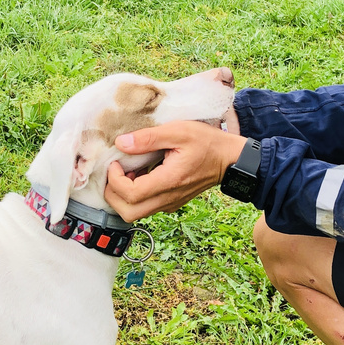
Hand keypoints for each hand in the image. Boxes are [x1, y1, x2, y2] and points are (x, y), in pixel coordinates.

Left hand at [104, 121, 246, 220]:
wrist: (230, 160)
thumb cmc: (207, 143)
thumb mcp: (178, 131)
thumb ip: (148, 137)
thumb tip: (121, 143)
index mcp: (169, 181)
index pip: (130, 195)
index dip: (115, 180)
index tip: (116, 162)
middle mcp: (168, 199)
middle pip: (128, 212)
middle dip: (113, 195)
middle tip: (115, 172)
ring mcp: (170, 204)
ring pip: (135, 213)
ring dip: (124, 196)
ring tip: (129, 172)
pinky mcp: (172, 203)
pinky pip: (146, 207)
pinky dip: (135, 196)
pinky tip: (141, 174)